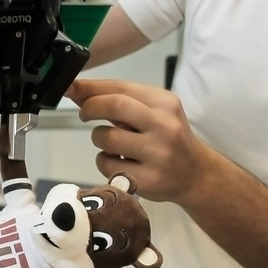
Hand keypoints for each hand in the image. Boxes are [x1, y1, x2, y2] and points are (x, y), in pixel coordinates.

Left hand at [66, 78, 212, 203]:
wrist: (195, 173)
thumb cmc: (168, 137)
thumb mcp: (154, 111)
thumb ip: (120, 100)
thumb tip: (77, 90)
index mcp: (164, 103)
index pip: (120, 87)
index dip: (90, 87)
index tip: (72, 88)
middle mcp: (164, 126)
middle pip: (114, 105)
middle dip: (90, 107)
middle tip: (85, 113)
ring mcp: (157, 154)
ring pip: (106, 137)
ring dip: (99, 138)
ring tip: (112, 143)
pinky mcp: (148, 180)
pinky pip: (107, 165)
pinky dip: (105, 161)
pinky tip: (119, 162)